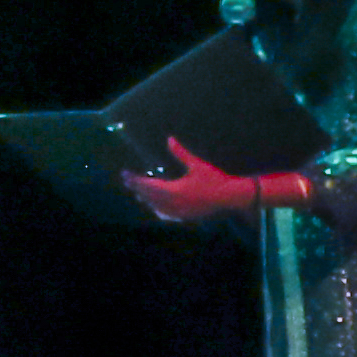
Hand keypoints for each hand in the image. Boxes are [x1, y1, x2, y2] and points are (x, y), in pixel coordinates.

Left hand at [131, 139, 264, 220]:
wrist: (232, 198)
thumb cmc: (215, 180)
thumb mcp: (197, 165)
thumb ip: (181, 153)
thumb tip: (169, 139)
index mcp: (174, 190)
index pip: (148, 185)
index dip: (135, 180)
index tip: (125, 174)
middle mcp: (174, 203)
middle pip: (149, 196)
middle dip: (137, 188)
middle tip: (126, 181)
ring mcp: (180, 212)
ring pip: (157, 206)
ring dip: (146, 199)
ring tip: (137, 193)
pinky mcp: (187, 217)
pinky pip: (168, 215)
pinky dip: (159, 209)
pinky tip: (156, 208)